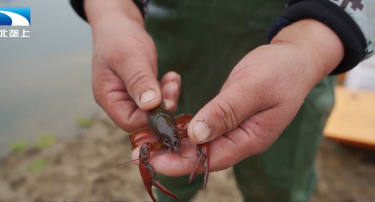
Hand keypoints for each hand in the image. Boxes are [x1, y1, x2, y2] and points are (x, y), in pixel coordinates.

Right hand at [85, 0, 179, 131]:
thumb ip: (139, 81)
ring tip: (172, 79)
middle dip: (162, 107)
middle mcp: (119, 100)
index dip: (149, 118)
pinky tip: (172, 76)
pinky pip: (159, 98)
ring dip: (167, 97)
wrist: (119, 22)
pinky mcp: (144, 89)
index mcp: (108, 97)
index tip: (166, 104)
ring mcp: (132, 95)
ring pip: (154, 109)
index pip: (129, 121)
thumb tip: (150, 105)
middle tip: (173, 88)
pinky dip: (168, 89)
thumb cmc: (118, 37)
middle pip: (143, 118)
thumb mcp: (129, 57)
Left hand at [132, 19, 343, 175]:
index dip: (182, 162)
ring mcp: (237, 129)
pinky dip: (187, 130)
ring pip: (203, 144)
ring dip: (176, 144)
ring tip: (148, 142)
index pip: (213, 158)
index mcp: (252, 139)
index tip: (155, 161)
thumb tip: (197, 136)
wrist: (294, 58)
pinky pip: (206, 130)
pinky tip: (169, 128)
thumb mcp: (252, 88)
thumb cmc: (279, 71)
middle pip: (204, 155)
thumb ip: (226, 112)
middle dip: (172, 156)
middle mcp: (242, 139)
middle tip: (141, 153)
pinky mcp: (230, 117)